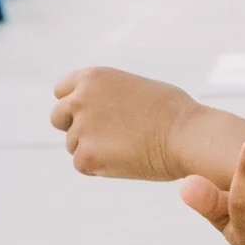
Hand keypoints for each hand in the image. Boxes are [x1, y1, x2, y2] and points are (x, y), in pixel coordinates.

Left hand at [49, 66, 199, 181]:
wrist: (187, 136)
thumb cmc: (173, 112)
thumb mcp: (133, 87)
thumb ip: (107, 95)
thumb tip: (100, 109)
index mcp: (92, 77)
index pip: (61, 91)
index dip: (73, 104)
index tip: (86, 115)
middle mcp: (79, 99)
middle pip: (57, 117)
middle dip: (74, 127)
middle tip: (101, 137)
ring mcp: (81, 128)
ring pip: (72, 144)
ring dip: (92, 148)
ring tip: (125, 148)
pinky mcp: (86, 156)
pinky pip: (82, 164)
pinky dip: (99, 167)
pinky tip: (124, 161)